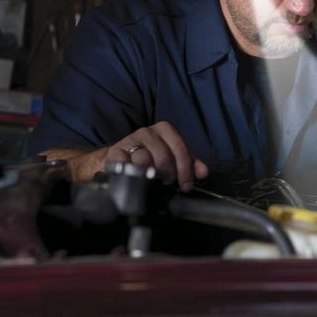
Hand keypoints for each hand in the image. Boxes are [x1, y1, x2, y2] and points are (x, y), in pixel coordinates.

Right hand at [41, 121, 207, 191]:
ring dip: (150, 176)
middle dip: (169, 174)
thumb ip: (189, 164)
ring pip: (144, 159)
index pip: (179, 147)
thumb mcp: (173, 160)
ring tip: (152, 184)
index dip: (185, 169)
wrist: (116, 162)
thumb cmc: (150, 160)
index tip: (185, 185)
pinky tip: (135, 181)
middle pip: (163, 155)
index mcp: (164, 130)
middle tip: (168, 185)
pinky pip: (124, 164)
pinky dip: (131, 174)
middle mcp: (146, 132)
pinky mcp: (113, 152)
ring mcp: (129, 141)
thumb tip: (203, 172)